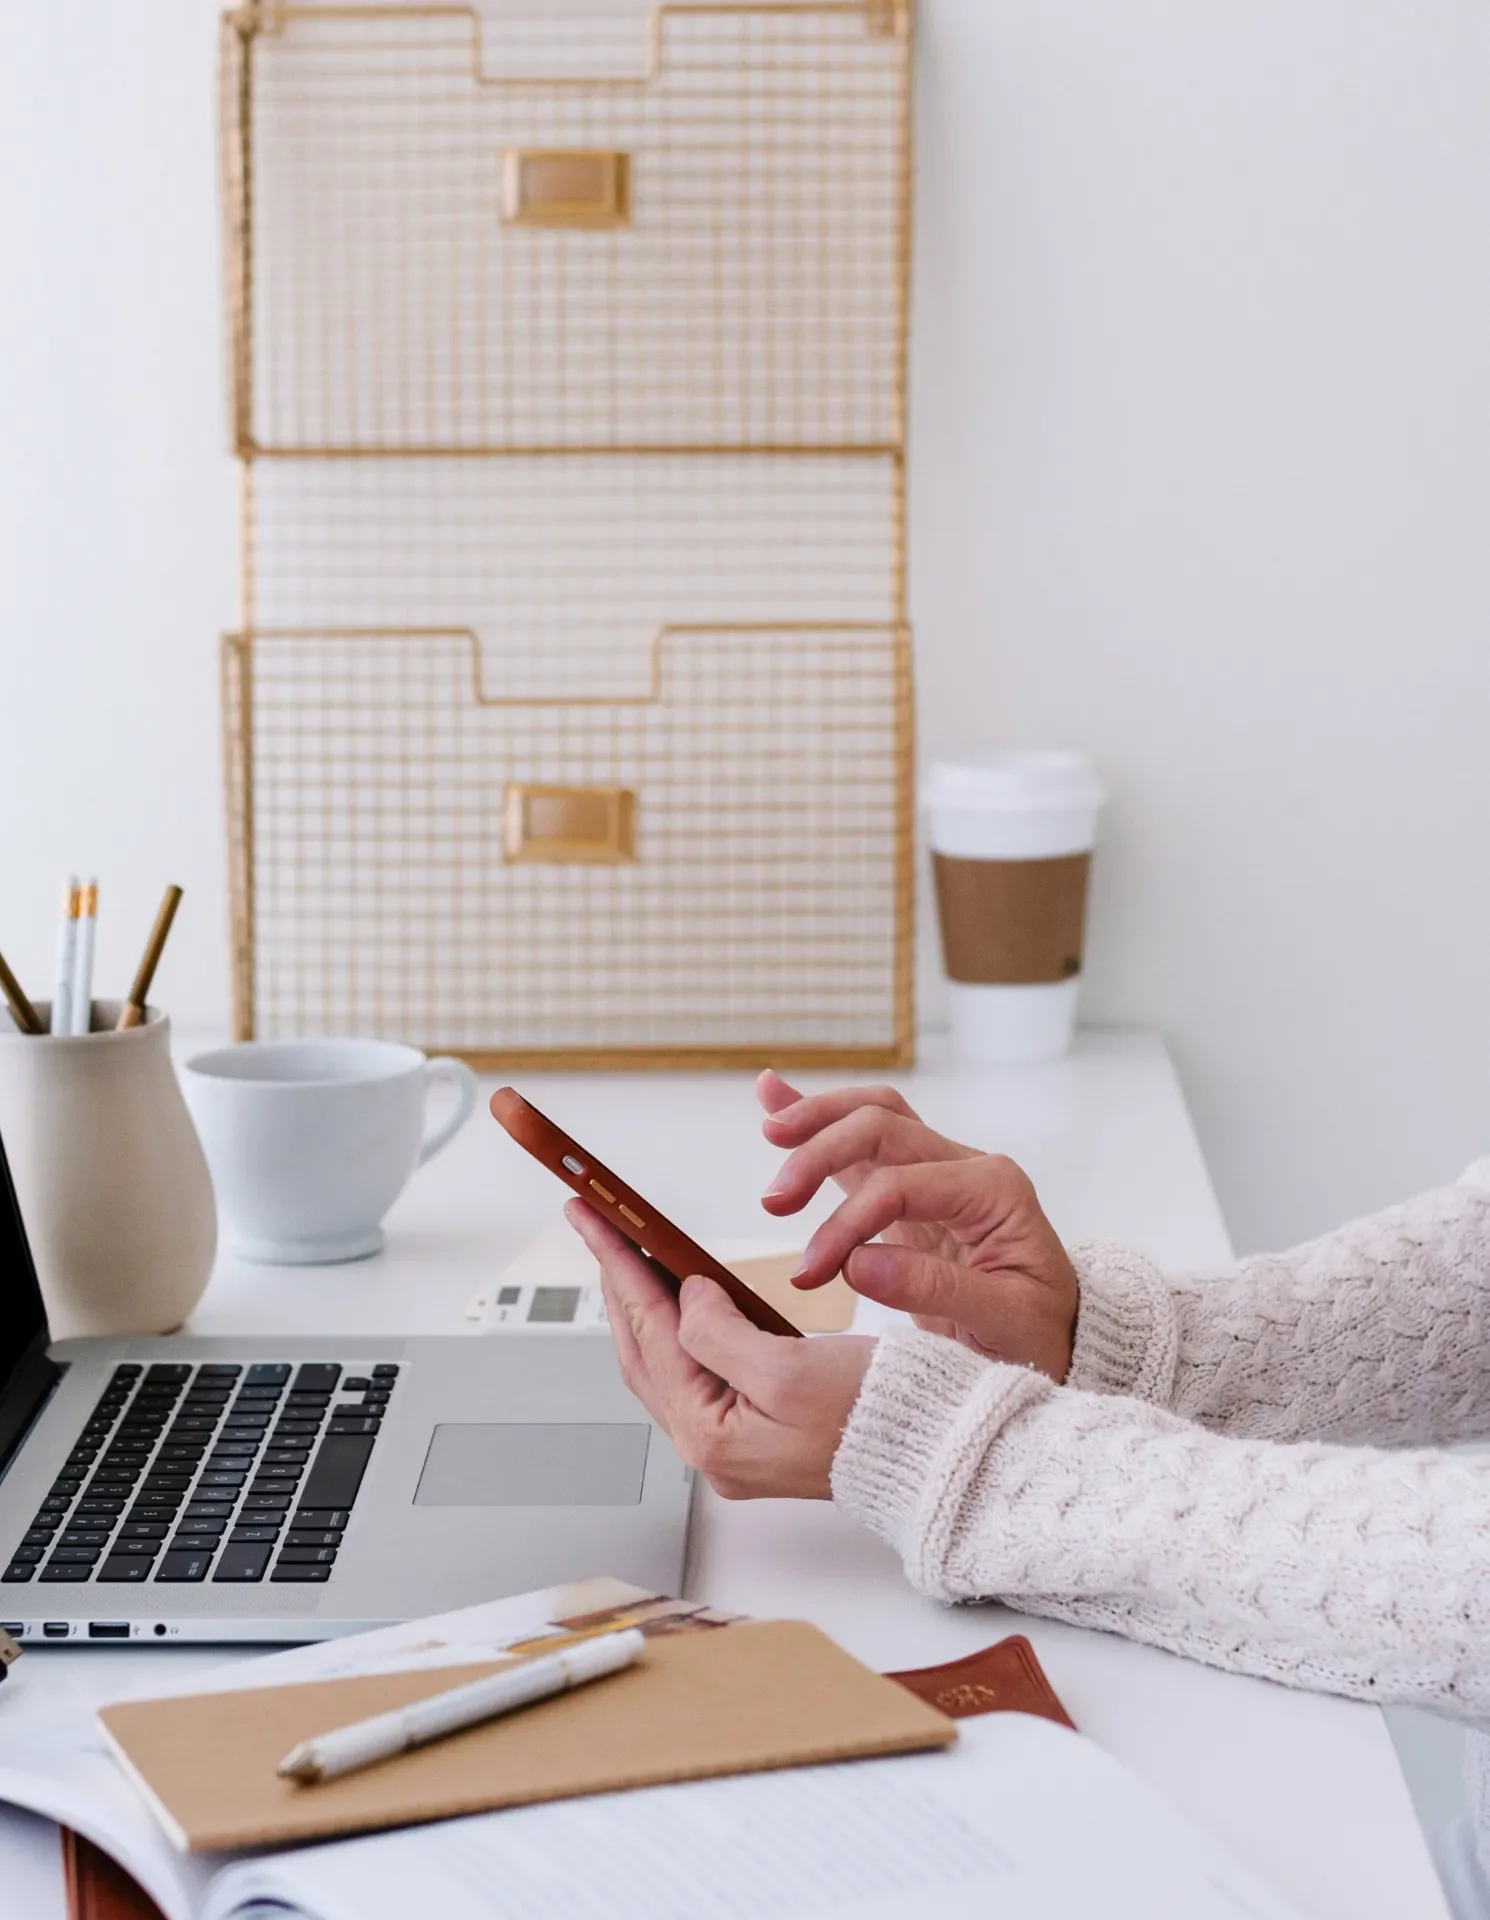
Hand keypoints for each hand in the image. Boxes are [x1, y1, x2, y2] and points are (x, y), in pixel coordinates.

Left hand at [567, 1199, 873, 1499]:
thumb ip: (719, 1332)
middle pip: (644, 1350)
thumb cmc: (876, 1416)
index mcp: (710, 1434)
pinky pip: (697, 1373)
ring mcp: (731, 1445)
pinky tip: (681, 1305)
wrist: (932, 1456)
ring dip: (644, 1307)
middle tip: (599, 1227)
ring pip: (666, 1363)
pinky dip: (679, 1331)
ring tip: (628, 1256)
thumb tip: (686, 1298)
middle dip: (620, 1285)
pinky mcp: (755, 1434)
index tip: (594, 1218)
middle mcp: (710, 1447)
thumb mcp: (789, 1369)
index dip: (620, 1266)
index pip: (649, 1331)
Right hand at [757, 1071, 1079, 1381]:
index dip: (847, 1223)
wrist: (1059, 1339)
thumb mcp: (1005, 1323)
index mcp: (994, 1190)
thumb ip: (935, 1290)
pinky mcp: (911, 1191)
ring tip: (771, 1130)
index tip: (812, 1272)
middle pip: (882, 1126)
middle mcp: (966, 1167)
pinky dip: (819, 1120)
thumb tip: (856, 1263)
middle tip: (774, 1200)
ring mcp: (938, 1173)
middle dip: (821, 1154)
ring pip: (872, 1117)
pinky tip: (775, 1097)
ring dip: (818, 1120)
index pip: (900, 1184)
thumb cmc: (1041, 1331)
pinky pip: (863, 1144)